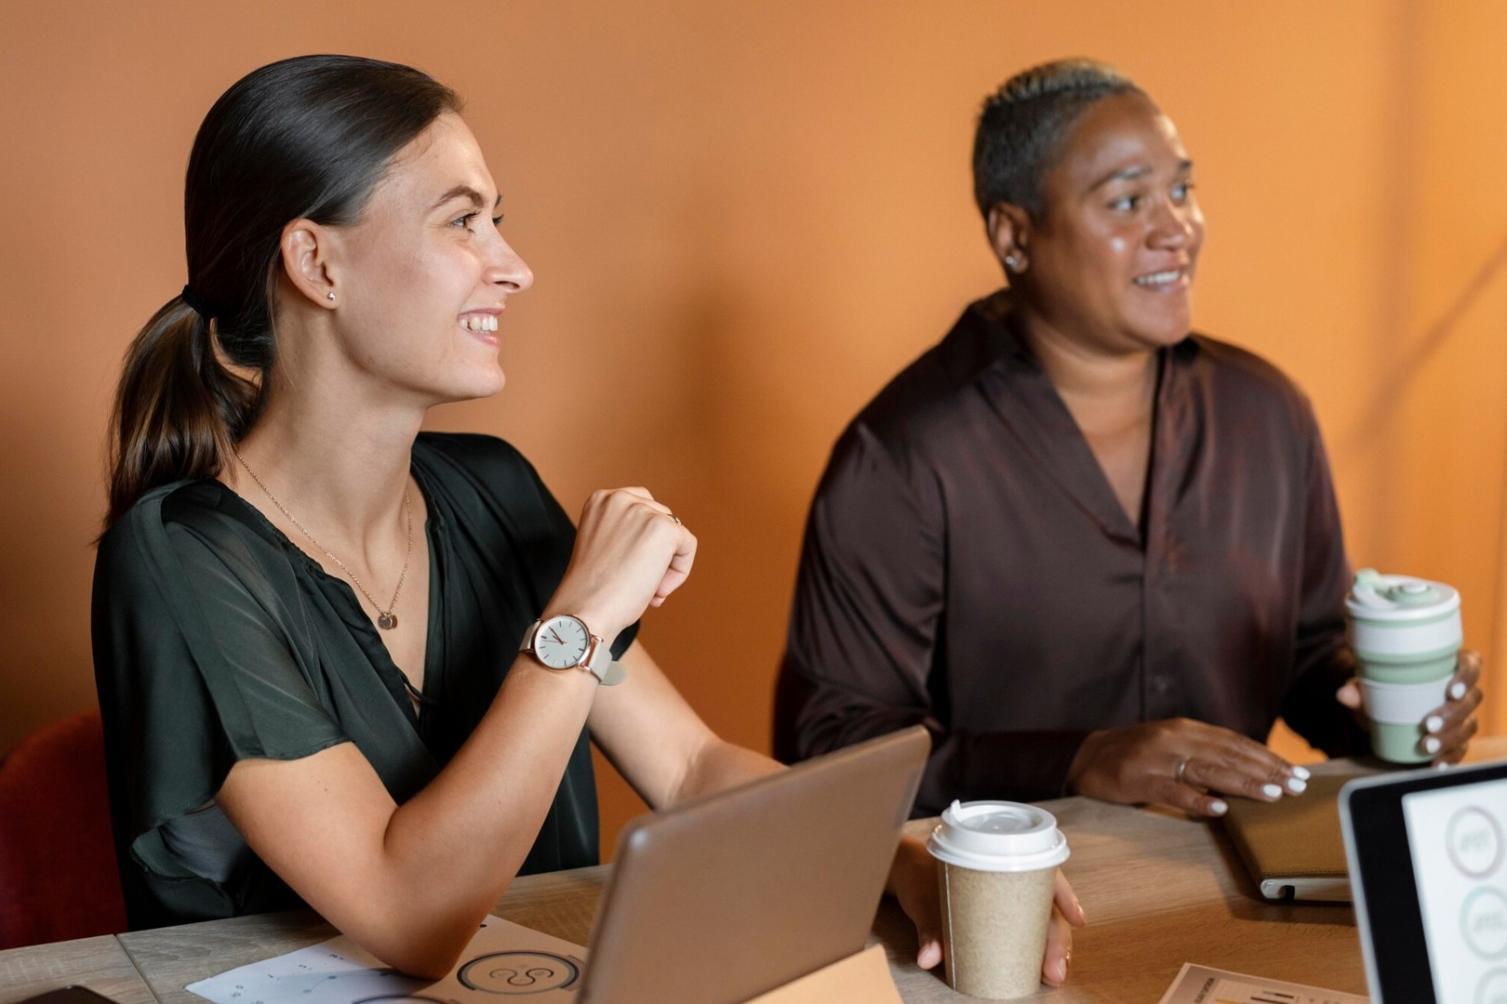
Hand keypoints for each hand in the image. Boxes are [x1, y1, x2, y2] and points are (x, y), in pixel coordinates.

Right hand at [548, 487, 696, 637]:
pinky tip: (657, 591)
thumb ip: (628, 534)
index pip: (642, 508)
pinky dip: (680, 571)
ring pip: (675, 534)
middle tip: (640, 584)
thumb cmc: (591, 590)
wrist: (584, 611)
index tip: (630, 568)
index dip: (643, 540)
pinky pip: (688, 546)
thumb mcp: (604, 547)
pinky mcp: (664, 528)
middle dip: (656, 552)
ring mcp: (642, 510)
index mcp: (601, 499)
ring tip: (647, 590)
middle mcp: (620, 498)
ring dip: (666, 564)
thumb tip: (664, 543)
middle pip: (661, 518)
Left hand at [888, 836, 1085, 984]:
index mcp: (996, 858)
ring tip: (1055, 973)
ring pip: (1040, 915)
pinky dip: (1037, 943)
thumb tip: (929, 959)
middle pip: (1044, 902)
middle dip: (1057, 937)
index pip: (1042, 871)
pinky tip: (1045, 964)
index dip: (1064, 894)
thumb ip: (927, 928)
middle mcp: (1007, 874)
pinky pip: (1025, 923)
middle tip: (1057, 970)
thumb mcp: (921, 899)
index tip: (1077, 919)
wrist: (904, 870)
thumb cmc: (917, 875)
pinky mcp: (997, 910)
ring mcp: (1004, 893)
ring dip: (1052, 944)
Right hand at [1067, 718, 1307, 816]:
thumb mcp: (1172, 744)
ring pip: (1207, 770)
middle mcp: (1175, 739)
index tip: (1296, 772)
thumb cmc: (1137, 755)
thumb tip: (1251, 768)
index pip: (1235, 742)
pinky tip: (1218, 808)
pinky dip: (1196, 799)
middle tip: (1296, 786)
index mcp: (1186, 728)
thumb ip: (1205, 752)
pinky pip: (1172, 791)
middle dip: (1266, 771)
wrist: (1087, 757)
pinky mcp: (1139, 779)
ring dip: (1242, 783)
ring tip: (1271, 795)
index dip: (1267, 757)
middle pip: (1228, 755)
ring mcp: (1156, 759)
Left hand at [1336, 649, 1483, 763]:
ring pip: (1468, 726)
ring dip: (1449, 738)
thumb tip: (1344, 695)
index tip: (1451, 690)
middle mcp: (1460, 692)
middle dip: (1453, 714)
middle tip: (1428, 724)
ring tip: (1426, 745)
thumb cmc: (1383, 690)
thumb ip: (1357, 689)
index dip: (1466, 677)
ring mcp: (1462, 717)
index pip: (1470, 666)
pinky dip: (1449, 758)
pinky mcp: (1457, 740)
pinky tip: (1436, 764)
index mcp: (1447, 668)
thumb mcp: (1370, 687)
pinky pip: (1461, 750)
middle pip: (1471, 701)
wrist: (1383, 713)